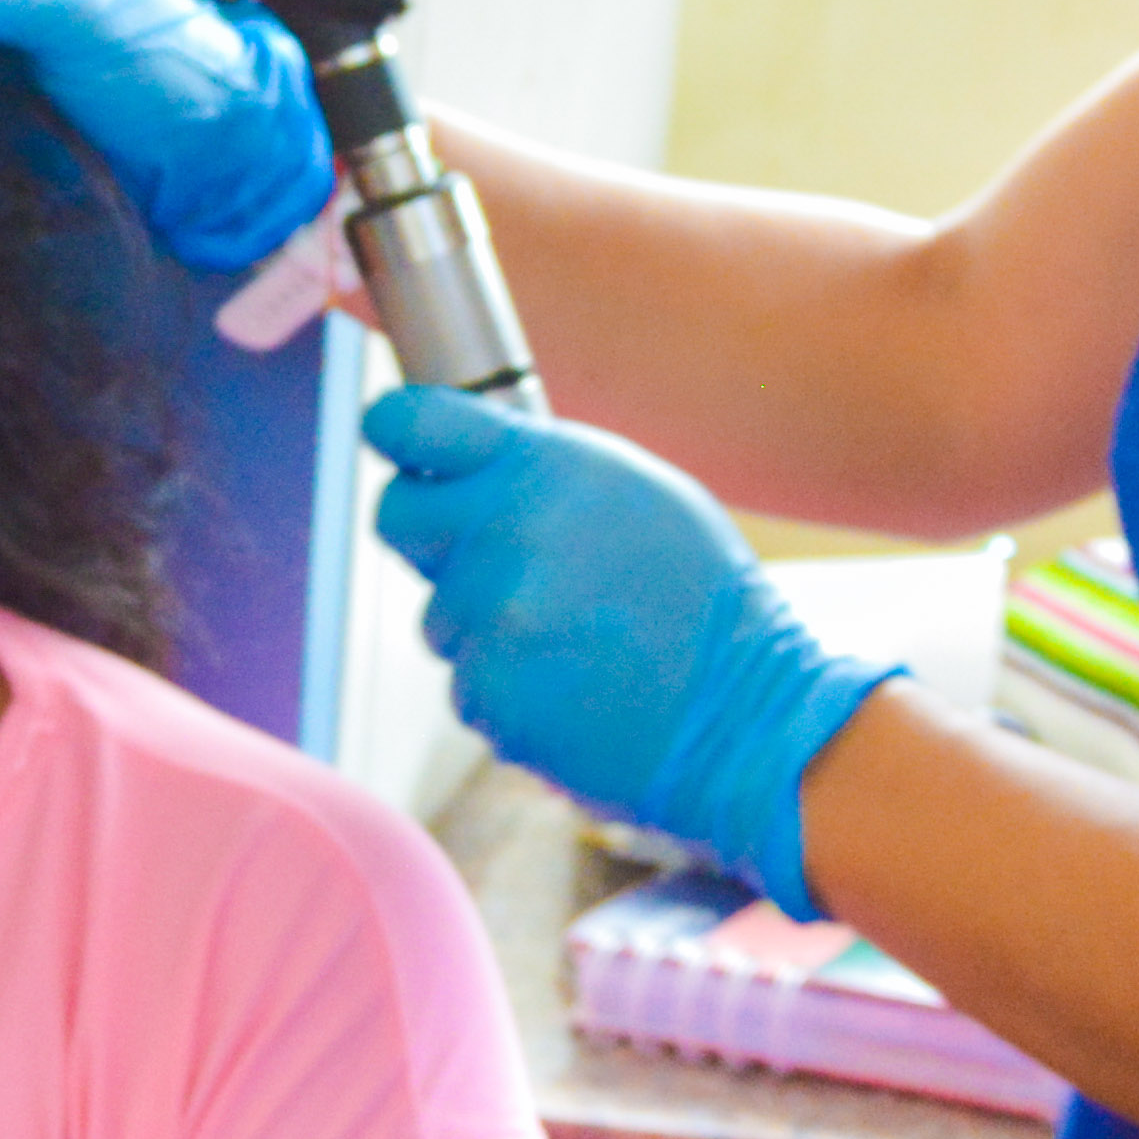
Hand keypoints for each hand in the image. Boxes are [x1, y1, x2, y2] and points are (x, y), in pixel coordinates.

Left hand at [364, 386, 899, 917]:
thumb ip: (541, 471)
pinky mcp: (489, 692)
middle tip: (499, 565)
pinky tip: (574, 688)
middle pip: (397, 517)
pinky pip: (469, 682)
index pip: (408, 420)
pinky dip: (509, 690)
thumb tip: (467, 464)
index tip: (406, 455)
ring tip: (575, 640)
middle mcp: (505, 531)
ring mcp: (493, 616)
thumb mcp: (637, 493)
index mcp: (542, 466)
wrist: (744, 719)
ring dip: (486, 628)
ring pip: (439, 615)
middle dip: (433, 540)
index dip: (395, 435)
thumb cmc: (703, 601)